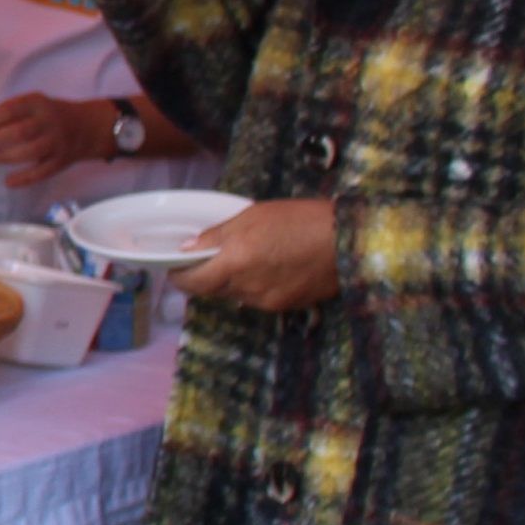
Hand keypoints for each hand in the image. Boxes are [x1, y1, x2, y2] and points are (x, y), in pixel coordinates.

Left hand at [0, 92, 102, 186]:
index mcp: (38, 104)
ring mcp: (57, 142)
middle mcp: (49, 122)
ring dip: (8, 157)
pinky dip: (24, 179)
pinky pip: (42, 172)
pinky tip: (8, 182)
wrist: (87, 127)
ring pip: (31, 152)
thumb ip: (12, 111)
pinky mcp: (61, 161)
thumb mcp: (34, 103)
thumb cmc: (49, 115)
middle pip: (21, 132)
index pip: (12, 109)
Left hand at [173, 197, 339, 312]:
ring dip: (230, 282)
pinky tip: (265, 268)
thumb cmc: (302, 220)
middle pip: (212, 290)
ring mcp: (267, 301)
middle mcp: (247, 288)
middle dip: (204, 277)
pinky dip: (253, 286)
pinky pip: (257, 299)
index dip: (179, 277)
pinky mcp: (285, 306)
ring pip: (235, 295)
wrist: (349, 242)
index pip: (192, 283)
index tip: (175, 267)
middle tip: (205, 259)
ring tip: (242, 259)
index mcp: (235, 263)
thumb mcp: (252, 217)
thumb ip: (217, 236)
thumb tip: (189, 249)